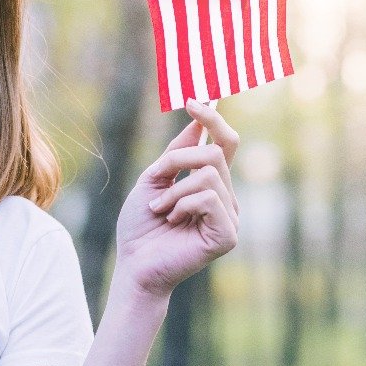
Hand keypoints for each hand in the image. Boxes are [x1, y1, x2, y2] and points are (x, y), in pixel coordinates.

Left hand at [114, 99, 239, 296]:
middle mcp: (226, 199)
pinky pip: (209, 199)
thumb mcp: (153, 180)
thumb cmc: (141, 228)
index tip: (192, 100)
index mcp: (212, 186)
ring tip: (161, 209)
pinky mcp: (228, 235)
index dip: (213, 120)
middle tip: (157, 178)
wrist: (134, 265)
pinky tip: (172, 221)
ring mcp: (231, 218)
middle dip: (179, 159)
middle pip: (215, 153)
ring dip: (175, 189)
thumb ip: (176, 154)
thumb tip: (198, 121)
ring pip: (210, 175)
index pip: (224, 144)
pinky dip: (182, 205)